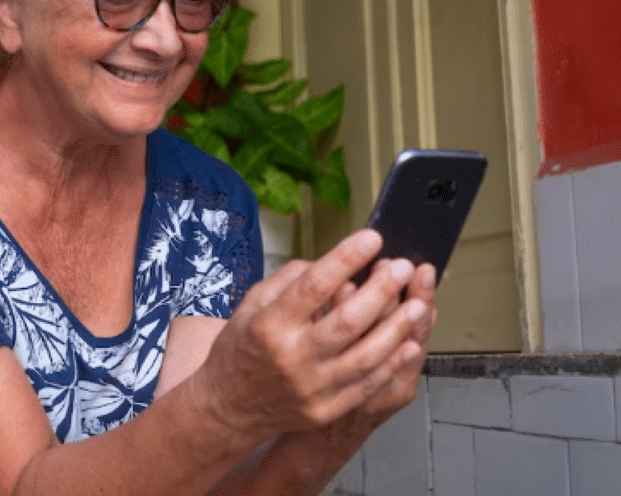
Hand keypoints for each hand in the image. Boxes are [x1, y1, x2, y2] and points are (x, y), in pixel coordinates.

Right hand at [195, 230, 430, 443]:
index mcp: (270, 325)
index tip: (371, 239)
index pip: (314, 286)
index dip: (346, 259)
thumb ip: (288, 280)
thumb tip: (330, 264)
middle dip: (381, 290)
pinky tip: (410, 343)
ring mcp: (312, 387)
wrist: (230, 404)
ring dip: (397, 327)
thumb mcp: (250, 304)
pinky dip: (392, 363)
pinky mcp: (327, 409)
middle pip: (347, 320)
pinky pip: (368, 385)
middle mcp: (292, 357)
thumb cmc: (242, 348)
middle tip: (401, 267)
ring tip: (417, 303)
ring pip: (366, 355)